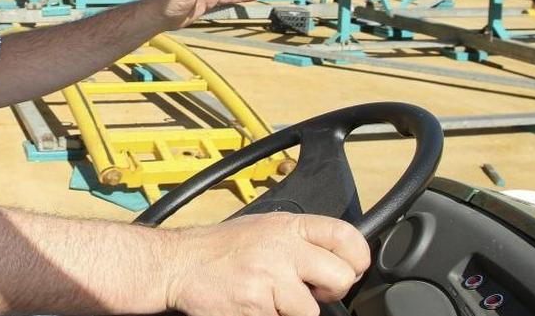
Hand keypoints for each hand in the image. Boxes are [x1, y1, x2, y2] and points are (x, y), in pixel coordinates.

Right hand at [165, 213, 369, 315]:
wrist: (178, 264)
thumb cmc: (219, 249)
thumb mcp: (263, 227)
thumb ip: (299, 240)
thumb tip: (337, 258)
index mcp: (287, 226)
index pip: (346, 237)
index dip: (356, 258)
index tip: (350, 269)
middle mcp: (282, 249)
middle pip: (340, 278)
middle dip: (330, 291)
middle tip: (308, 291)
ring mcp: (269, 280)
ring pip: (310, 312)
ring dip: (292, 311)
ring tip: (268, 297)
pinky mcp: (256, 309)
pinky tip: (253, 305)